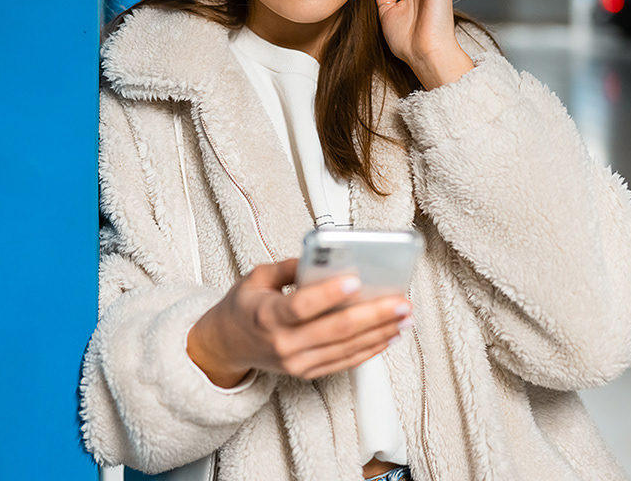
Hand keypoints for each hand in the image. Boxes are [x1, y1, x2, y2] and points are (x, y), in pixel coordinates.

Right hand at [186, 259, 411, 385]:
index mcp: (267, 315)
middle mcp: (283, 343)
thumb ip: (289, 267)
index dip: (329, 294)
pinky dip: (369, 349)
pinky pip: (344, 363)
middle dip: (373, 315)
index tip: (355, 280)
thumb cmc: (244, 308)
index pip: (302, 305)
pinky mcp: (307, 373)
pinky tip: (388, 335)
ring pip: (346, 348)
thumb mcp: (256, 278)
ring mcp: (296, 363)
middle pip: (334, 330)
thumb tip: (322, 257)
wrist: (227, 345)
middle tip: (400, 301)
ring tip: (403, 317)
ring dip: (380, 332)